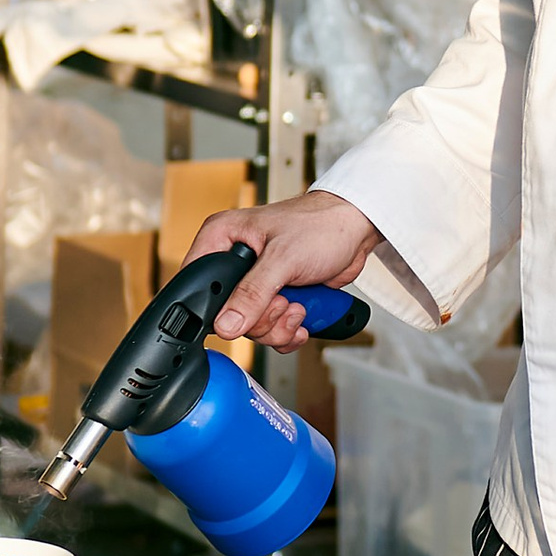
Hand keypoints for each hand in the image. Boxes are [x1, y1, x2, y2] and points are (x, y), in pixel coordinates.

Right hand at [188, 192, 383, 345]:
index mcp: (222, 238)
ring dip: (278, 326)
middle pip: (228, 315)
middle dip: (261, 318)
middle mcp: (234, 261)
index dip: (217, 306)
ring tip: (297, 305)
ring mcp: (255, 282)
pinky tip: (302, 315)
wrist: (356, 230)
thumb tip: (226, 323)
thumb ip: (253, 293)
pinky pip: (270, 330)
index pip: (199, 283)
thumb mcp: (283, 258)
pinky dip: (288, 331)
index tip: (244, 311)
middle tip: (283, 301)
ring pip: (250, 327)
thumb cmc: (321, 225)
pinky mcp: (275, 297)